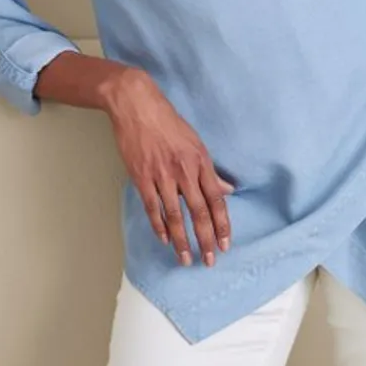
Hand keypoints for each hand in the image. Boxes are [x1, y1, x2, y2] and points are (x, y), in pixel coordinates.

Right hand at [102, 68, 234, 267]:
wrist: (137, 105)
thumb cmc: (167, 122)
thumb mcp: (196, 142)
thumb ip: (210, 170)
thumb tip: (228, 191)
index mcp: (200, 161)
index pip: (216, 199)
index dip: (222, 224)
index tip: (225, 243)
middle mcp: (184, 171)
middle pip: (199, 212)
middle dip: (206, 239)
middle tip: (209, 260)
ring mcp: (162, 175)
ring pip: (175, 215)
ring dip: (182, 240)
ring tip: (186, 259)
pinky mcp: (141, 176)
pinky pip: (152, 207)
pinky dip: (159, 225)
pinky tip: (164, 239)